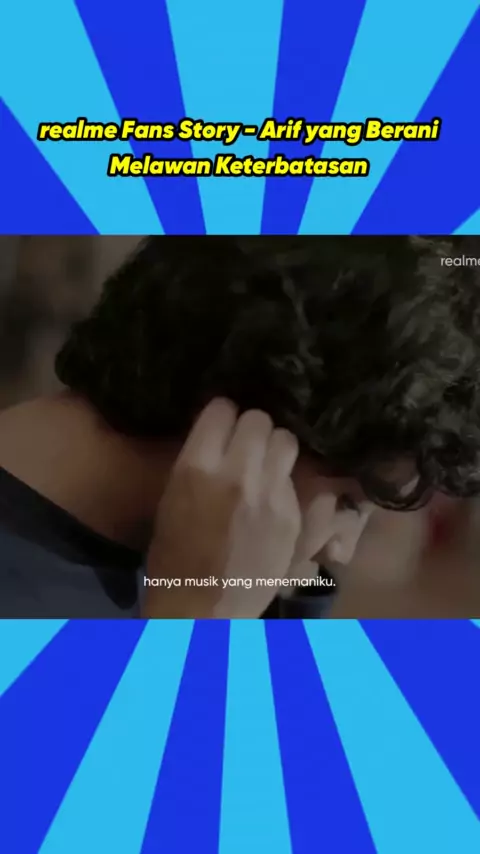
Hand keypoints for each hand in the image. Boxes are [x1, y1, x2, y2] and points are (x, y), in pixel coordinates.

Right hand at [144, 398, 300, 617]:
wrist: (203, 613)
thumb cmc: (173, 559)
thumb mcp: (171, 500)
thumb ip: (198, 462)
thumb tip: (219, 436)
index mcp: (197, 467)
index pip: (222, 409)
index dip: (222, 415)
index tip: (221, 424)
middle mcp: (238, 474)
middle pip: (260, 420)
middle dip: (251, 428)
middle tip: (244, 445)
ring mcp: (271, 496)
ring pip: (285, 442)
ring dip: (273, 448)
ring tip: (264, 464)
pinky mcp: (293, 518)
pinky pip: (294, 480)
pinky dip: (282, 483)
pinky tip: (271, 500)